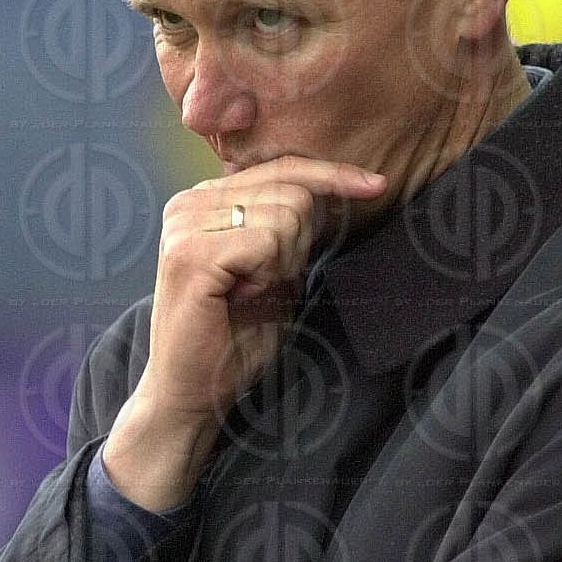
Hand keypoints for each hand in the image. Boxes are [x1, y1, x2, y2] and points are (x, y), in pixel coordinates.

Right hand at [101, 156, 386, 509]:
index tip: (377, 185)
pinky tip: (239, 298)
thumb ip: (289, 230)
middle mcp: (188, 203)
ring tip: (246, 294)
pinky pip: (265, 242)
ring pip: (284, 214)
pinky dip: (267, 275)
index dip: (333, 175)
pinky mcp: (189, 254)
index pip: (282, 168)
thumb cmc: (231, 340)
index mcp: (204, 201)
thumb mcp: (273, 272)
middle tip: (262, 286)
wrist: (191, 393)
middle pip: (291, 189)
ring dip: (281, 263)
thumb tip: (330, 191)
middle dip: (298, 244)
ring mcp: (184, 225)